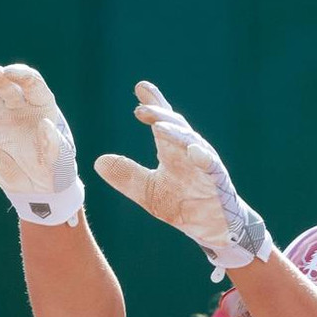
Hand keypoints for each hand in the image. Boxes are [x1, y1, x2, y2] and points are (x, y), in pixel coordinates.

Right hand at [0, 63, 83, 225]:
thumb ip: (53, 143)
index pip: (31, 83)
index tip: (8, 74)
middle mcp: (19, 103)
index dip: (20, 75)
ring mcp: (0, 112)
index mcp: (41, 104)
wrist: (36, 183)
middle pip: (5, 83)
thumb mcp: (60, 159)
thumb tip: (45, 124)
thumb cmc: (54, 167)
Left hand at [94, 83, 271, 278]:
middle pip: (175, 127)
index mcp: (173, 152)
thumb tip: (97, 161)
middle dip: (159, 115)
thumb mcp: (147, 192)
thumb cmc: (183, 206)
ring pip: (192, 142)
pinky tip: (194, 151)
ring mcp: (205, 165)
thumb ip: (126, 176)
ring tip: (159, 127)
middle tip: (140, 109)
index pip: (163, 123)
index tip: (140, 88)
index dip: (154, 104)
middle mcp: (189, 152)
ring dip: (176, 133)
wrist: (212, 228)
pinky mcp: (218, 180)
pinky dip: (203, 157)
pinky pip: (212, 166)